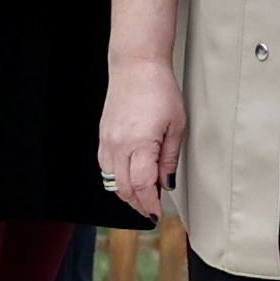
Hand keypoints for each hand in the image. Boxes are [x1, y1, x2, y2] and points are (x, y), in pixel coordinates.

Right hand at [96, 55, 185, 217]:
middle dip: (139, 204)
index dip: (150, 205)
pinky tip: (127, 179)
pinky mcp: (103, 136)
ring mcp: (108, 141)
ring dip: (126, 194)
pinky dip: (116, 179)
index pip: (143, 187)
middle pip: (125, 189)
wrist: (136, 67)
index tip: (157, 214)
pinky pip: (105, 167)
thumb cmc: (158, 89)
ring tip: (142, 198)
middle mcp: (119, 146)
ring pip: (111, 181)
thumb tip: (167, 182)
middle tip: (151, 211)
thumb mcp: (176, 126)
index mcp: (140, 145)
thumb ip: (170, 158)